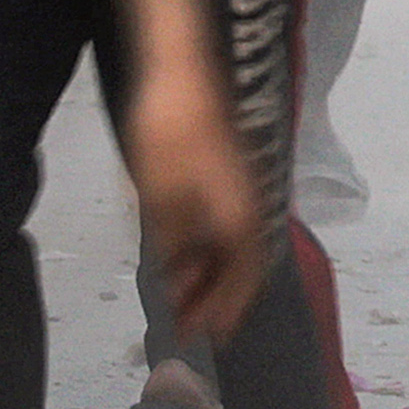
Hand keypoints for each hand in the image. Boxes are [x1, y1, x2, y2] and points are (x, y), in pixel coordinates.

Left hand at [116, 56, 276, 343]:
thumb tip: (175, 275)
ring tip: (179, 292)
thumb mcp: (158, 196)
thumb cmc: (169, 132)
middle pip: (242, 265)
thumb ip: (171, 241)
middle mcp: (250, 206)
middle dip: (216, 298)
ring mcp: (241, 188)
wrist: (181, 71)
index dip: (227, 310)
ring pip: (233, 245)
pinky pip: (225, 224)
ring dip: (209, 273)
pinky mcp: (227, 174)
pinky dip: (206, 246)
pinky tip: (183, 251)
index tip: (209, 336)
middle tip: (189, 324)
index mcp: (239, 216)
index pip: (244, 277)